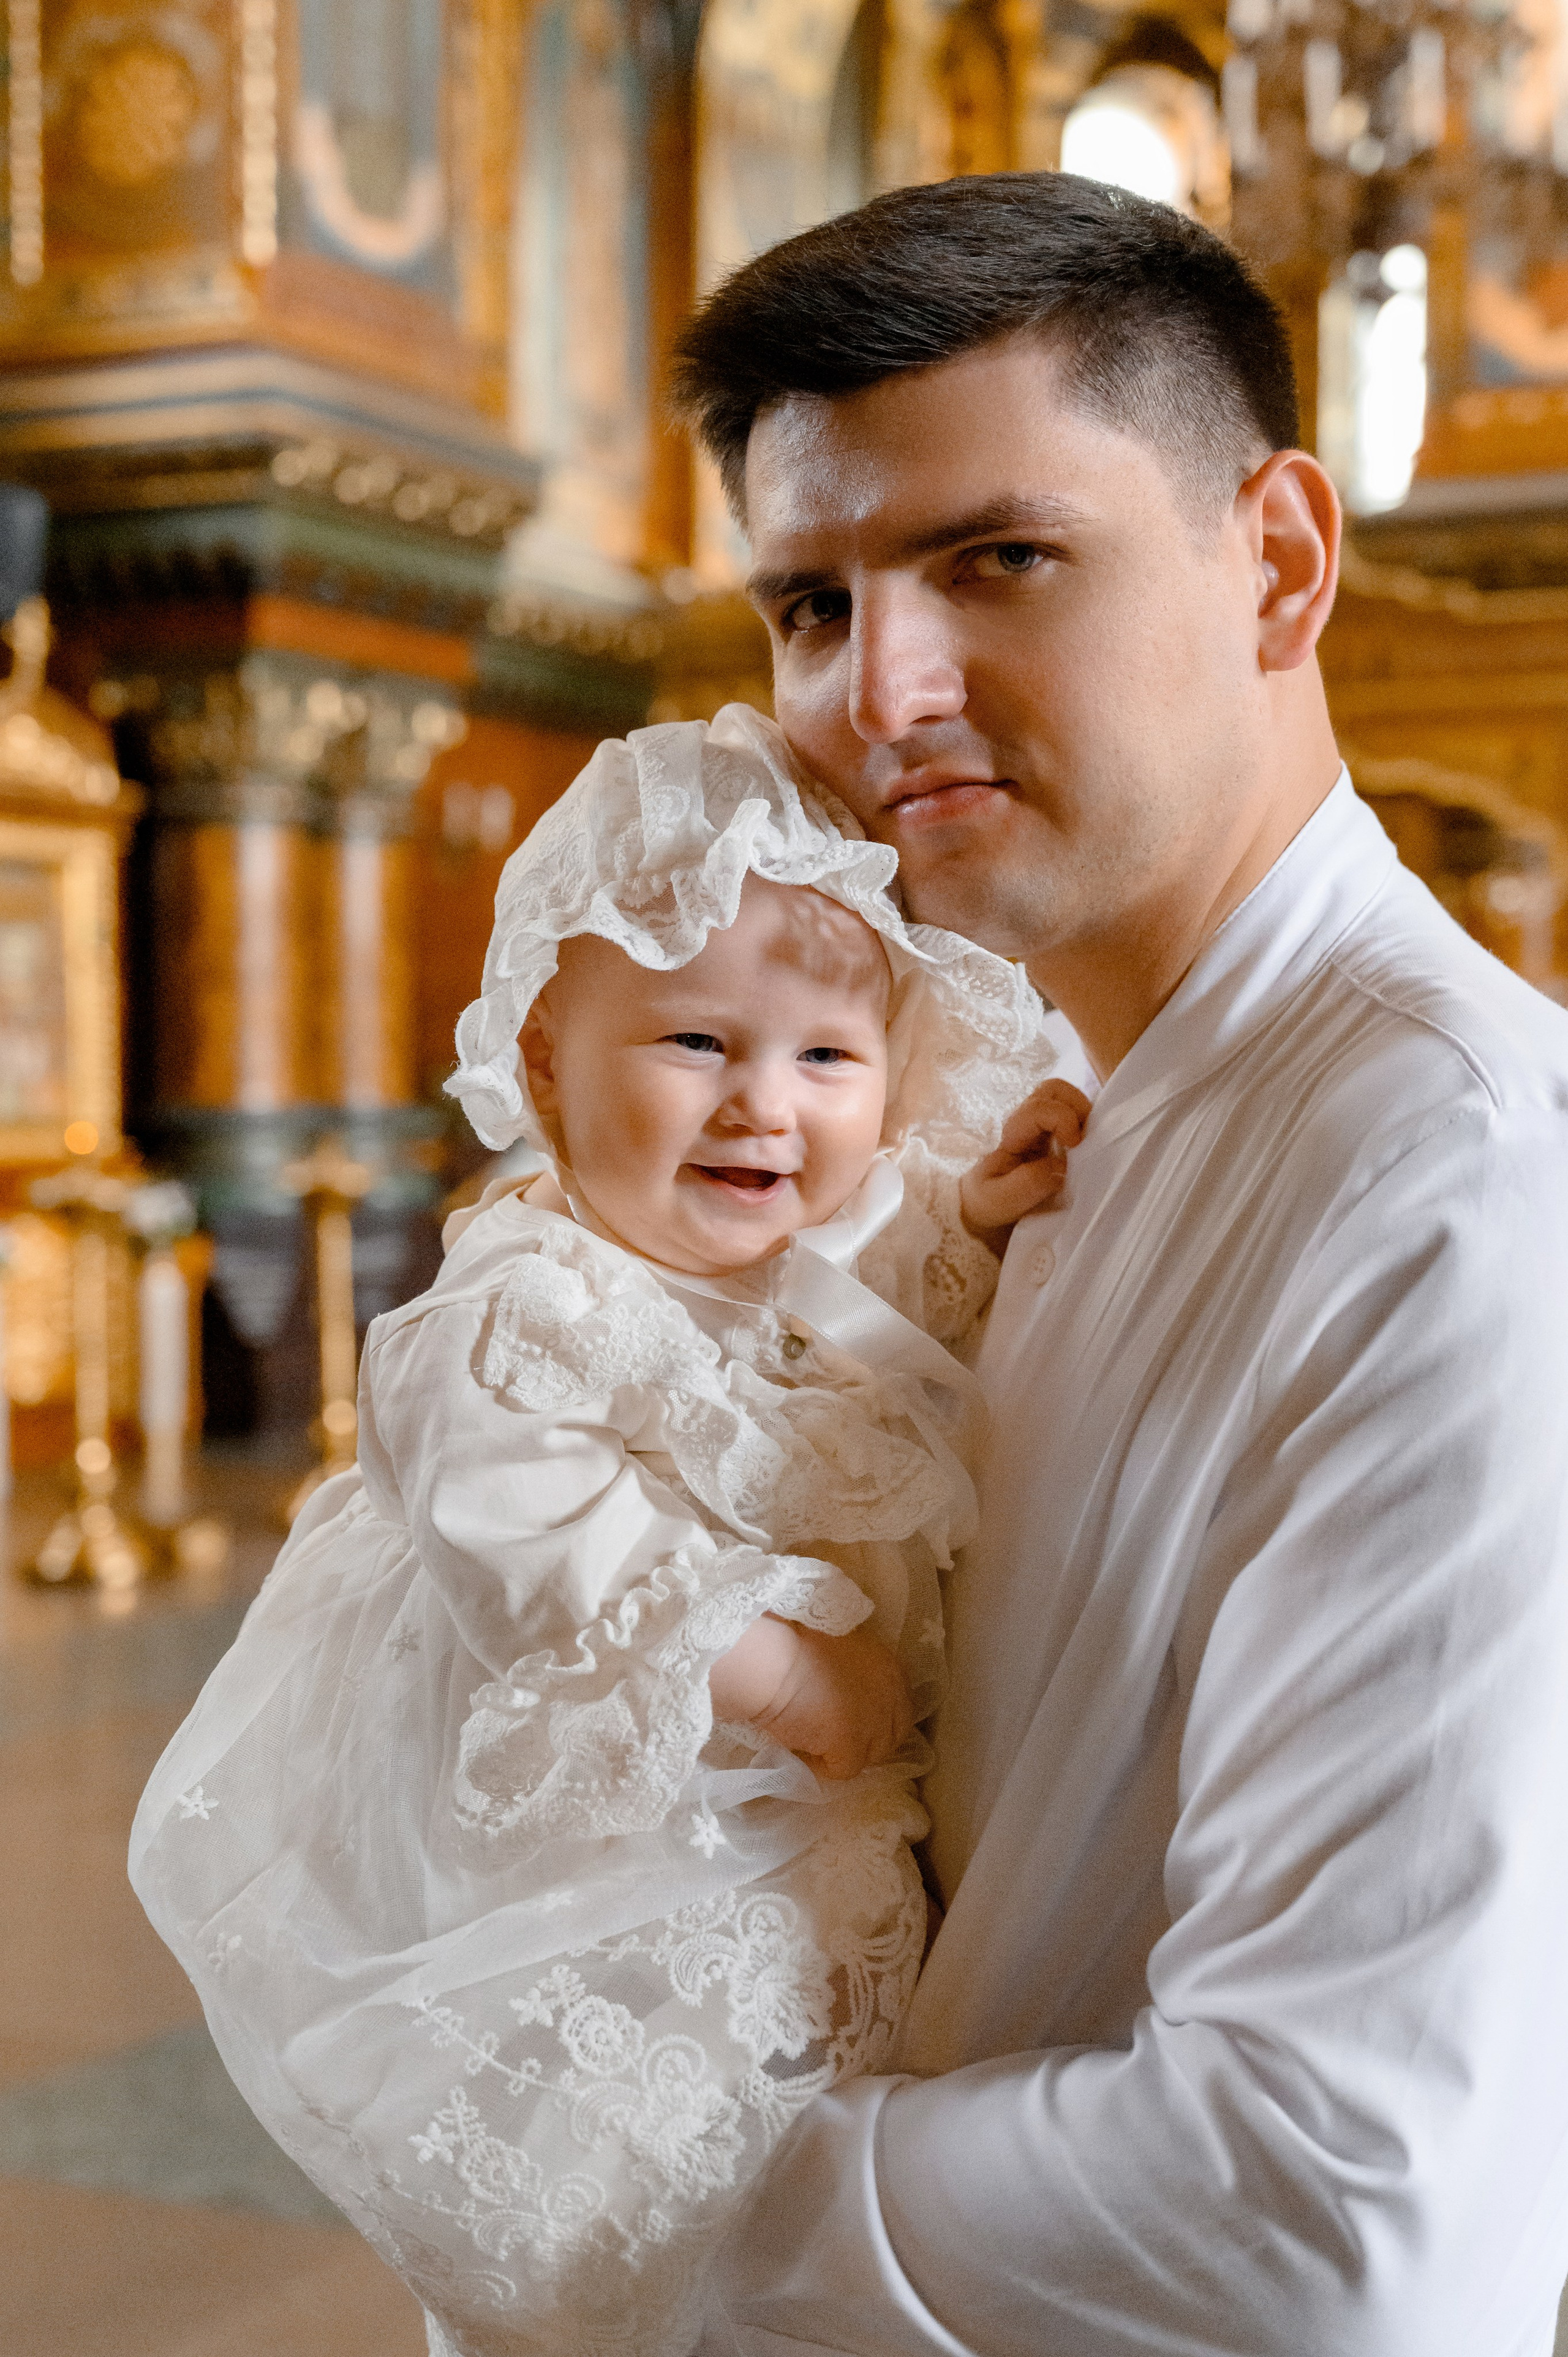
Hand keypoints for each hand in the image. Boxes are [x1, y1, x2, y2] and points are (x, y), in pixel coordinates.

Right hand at [708, 1616, 914, 1779]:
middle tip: (831, 1740)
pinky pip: (841, 1770)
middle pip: (890, 1739)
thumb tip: (850, 1693)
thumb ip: (855, 1670)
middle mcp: (891, 1696)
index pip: (899, 1711)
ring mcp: (873, 1722)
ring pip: (868, 1758)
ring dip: (842, 1754)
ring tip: (811, 1742)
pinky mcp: (851, 1743)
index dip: (875, 1722)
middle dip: (864, 1743)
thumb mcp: (841, 1647)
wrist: (772, 1654)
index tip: (850, 1724)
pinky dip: (821, 1765)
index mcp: (890, 1669)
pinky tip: (799, 1749)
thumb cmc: (793, 1640)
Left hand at [960, 1078, 1090, 1251]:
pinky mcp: (1052, 1137)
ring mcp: (1040, 1128)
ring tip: (1086, 1142)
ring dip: (1082, 1114)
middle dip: (1076, 1106)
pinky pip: (1072, 1115)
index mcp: (1012, 1135)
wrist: (981, 1208)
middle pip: (1053, 1089)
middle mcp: (1026, 1124)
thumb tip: (1063, 1168)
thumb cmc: (988, 1202)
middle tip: (1084, 1138)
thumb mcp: (1001, 1200)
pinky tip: (1085, 1148)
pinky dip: (1085, 1124)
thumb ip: (1029, 1183)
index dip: (1063, 1118)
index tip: (1074, 1144)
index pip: (1038, 1108)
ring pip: (1064, 1097)